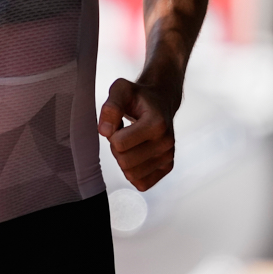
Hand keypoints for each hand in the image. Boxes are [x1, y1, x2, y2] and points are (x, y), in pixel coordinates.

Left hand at [98, 77, 177, 191]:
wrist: (161, 100)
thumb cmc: (139, 97)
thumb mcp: (121, 90)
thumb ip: (111, 107)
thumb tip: (105, 131)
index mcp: (157, 123)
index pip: (119, 144)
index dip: (112, 134)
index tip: (119, 124)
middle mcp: (166, 142)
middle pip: (124, 162)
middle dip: (117, 149)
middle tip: (124, 134)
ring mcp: (168, 156)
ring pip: (132, 175)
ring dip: (125, 160)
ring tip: (131, 143)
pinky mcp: (167, 167)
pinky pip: (142, 183)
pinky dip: (133, 172)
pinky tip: (137, 155)